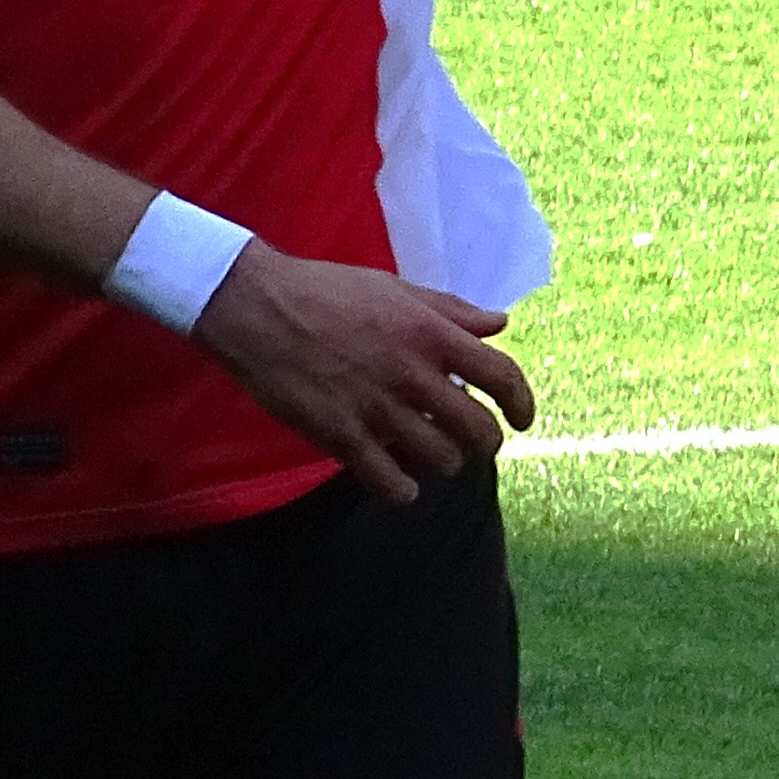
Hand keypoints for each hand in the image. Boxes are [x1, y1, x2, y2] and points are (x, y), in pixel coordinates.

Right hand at [192, 248, 534, 504]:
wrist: (255, 306)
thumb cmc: (326, 291)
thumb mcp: (395, 288)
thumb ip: (451, 310)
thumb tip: (499, 322)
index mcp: (430, 333)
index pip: (501, 376)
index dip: (522, 403)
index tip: (523, 420)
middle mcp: (412, 373)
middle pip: (479, 431)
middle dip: (485, 443)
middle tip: (473, 443)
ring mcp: (378, 409)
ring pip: (441, 461)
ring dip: (443, 464)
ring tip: (429, 454)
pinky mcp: (342, 437)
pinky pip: (392, 484)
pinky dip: (403, 490)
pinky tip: (397, 480)